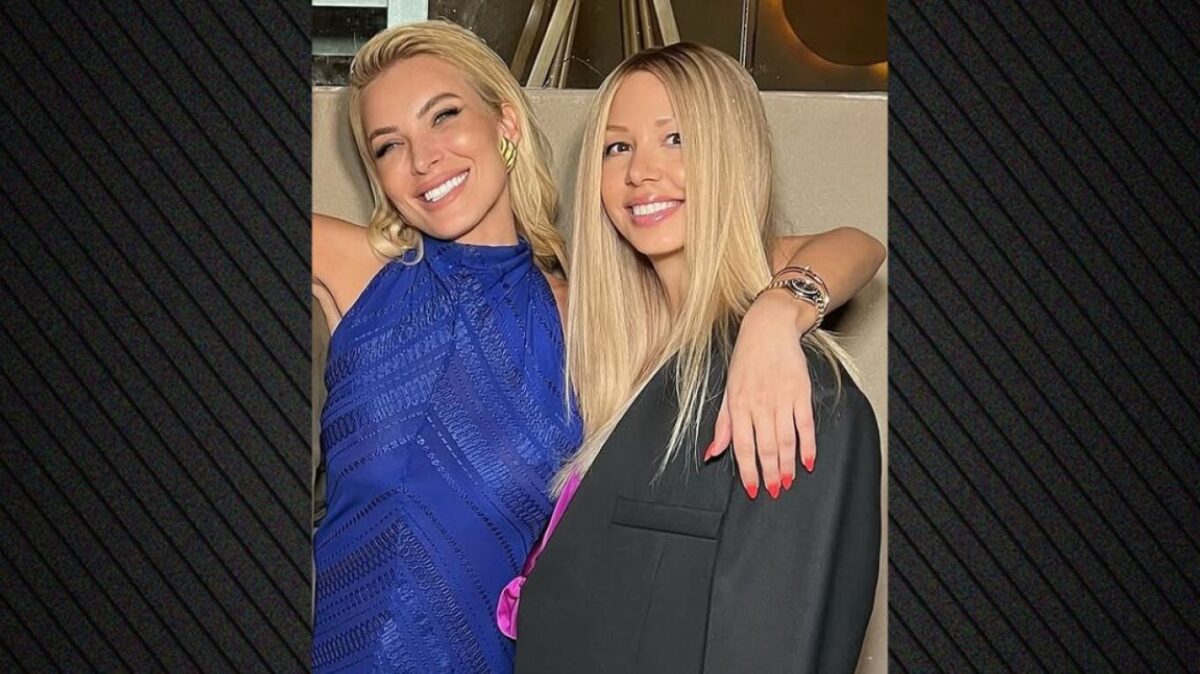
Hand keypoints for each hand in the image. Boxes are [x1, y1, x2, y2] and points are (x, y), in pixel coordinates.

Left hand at [704, 292, 816, 499]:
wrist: (769, 329)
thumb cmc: (746, 361)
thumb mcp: (728, 391)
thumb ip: (723, 425)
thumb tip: (711, 453)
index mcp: (738, 405)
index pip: (741, 446)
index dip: (747, 471)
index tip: (752, 489)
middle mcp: (759, 404)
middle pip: (766, 447)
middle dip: (770, 473)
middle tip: (774, 491)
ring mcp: (782, 398)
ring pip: (786, 440)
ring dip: (787, 465)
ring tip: (788, 482)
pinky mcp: (801, 391)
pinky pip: (806, 425)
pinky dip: (808, 445)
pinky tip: (808, 461)